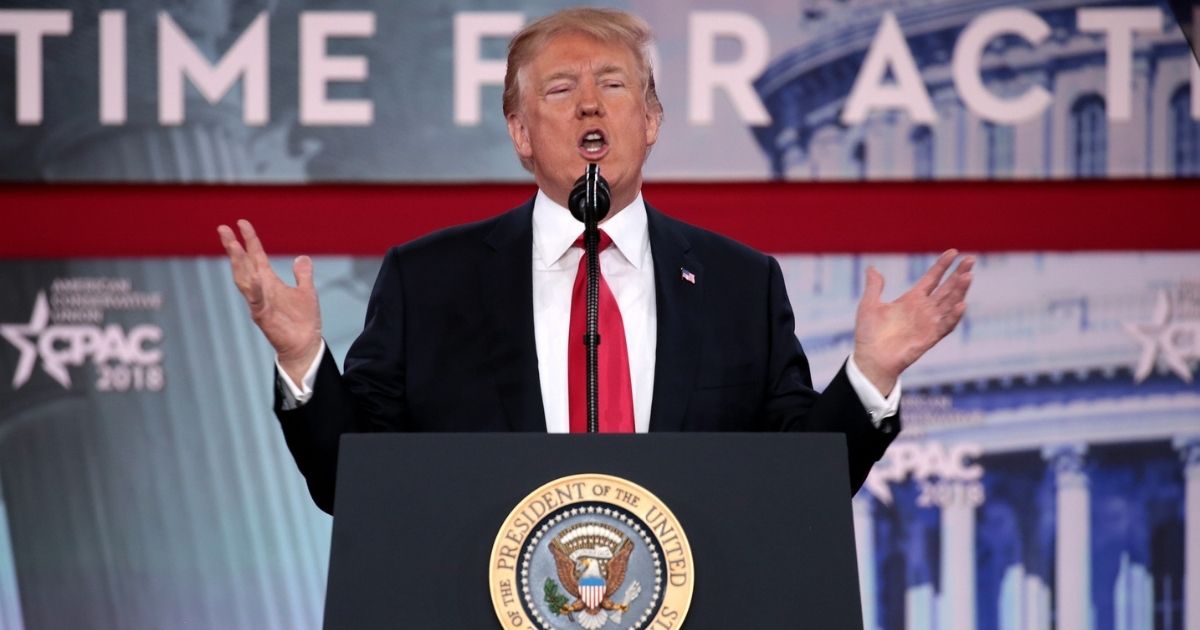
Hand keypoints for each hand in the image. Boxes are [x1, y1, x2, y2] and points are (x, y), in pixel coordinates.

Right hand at [217, 220, 322, 382]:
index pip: (256, 256)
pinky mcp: (263, 316)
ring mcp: (259, 302)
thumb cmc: (303, 321)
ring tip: (232, 244)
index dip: (249, 239)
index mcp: (269, 282)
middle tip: (222, 228)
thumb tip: (303, 258)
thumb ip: (303, 275)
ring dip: (238, 262)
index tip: (241, 222)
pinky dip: (254, 289)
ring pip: (243, 279)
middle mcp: (261, 290)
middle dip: (233, 247)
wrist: (305, 345)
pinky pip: (256, 301)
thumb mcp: (306, 292)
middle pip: (244, 264)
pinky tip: (253, 277)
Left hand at [853, 250, 973, 394]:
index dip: (942, 266)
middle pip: (946, 288)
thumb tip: (872, 268)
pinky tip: (961, 304)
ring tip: (968, 276)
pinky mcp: (930, 337)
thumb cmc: (869, 335)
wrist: (870, 359)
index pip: (932, 278)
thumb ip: (874, 287)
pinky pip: (945, 325)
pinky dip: (954, 316)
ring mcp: (929, 323)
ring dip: (960, 291)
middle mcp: (924, 310)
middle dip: (958, 274)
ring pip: (949, 304)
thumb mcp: (869, 305)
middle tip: (971, 260)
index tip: (953, 252)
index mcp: (911, 300)